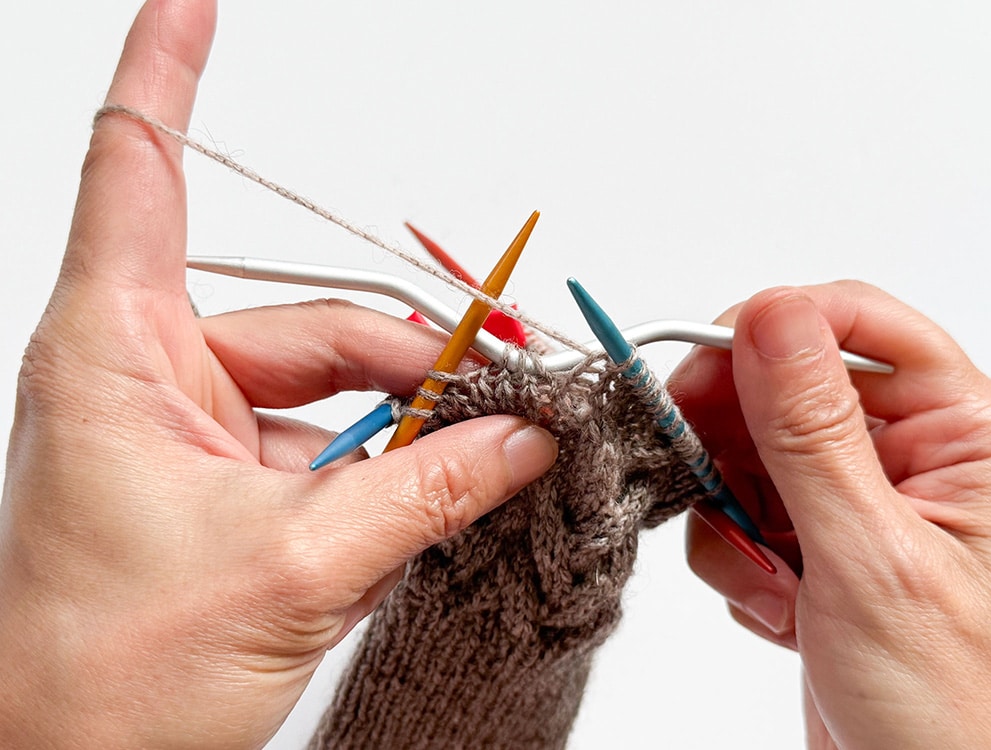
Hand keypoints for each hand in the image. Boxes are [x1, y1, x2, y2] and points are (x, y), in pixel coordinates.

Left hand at [0, 2, 556, 747]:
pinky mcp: (234, 484)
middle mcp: (159, 375)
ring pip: (338, 389)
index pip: (141, 167)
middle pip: (316, 321)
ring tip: (498, 452)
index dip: (169, 71)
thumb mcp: (292, 569)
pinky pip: (335, 446)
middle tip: (518, 392)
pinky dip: (395, 465)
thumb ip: (424, 491)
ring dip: (418, 420)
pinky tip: (446, 490)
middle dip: (421, 354)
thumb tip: (524, 438)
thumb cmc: (106, 680)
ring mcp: (201, 433)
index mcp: (121, 353)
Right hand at [674, 281, 990, 748]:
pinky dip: (737, 557)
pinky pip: (740, 510)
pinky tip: (779, 610)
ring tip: (769, 579)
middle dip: (733, 435)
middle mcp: (910, 456)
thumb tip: (768, 318)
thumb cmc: (956, 710)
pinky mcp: (814, 545)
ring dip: (733, 514)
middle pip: (786, 383)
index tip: (700, 366)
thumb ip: (811, 433)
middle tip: (701, 479)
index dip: (772, 328)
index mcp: (963, 435)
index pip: (859, 323)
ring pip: (748, 449)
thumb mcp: (872, 558)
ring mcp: (855, 502)